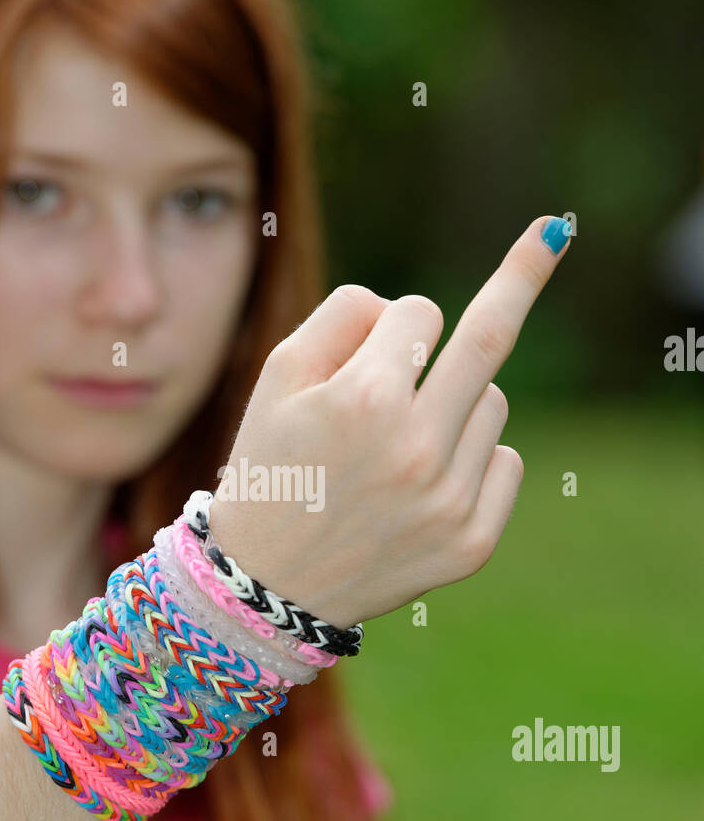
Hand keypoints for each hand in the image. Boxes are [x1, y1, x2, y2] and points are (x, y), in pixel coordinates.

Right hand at [207, 215, 570, 627]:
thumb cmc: (270, 466)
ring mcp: (451, 500)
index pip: (417, 312)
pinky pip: (505, 461)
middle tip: (553, 231)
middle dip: (521, 276)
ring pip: (491, 402)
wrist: (266, 588)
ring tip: (398, 447)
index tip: (374, 345)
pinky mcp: (472, 543)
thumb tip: (421, 310)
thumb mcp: (279, 376)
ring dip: (455, 402)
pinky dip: (475, 456)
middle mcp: (416, 449)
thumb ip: (346, 315)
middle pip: (489, 338)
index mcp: (364, 400)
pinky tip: (425, 485)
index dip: (391, 324)